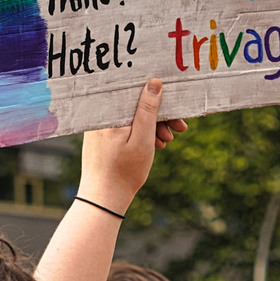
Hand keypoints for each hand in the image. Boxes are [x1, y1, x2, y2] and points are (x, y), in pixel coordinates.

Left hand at [78, 79, 186, 213]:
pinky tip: (153, 145)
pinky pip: (124, 126)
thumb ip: (147, 110)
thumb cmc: (124, 170)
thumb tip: (154, 82)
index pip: (136, 91)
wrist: (102, 198)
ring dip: (152, 125)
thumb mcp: (143, 138)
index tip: (176, 107)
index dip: (158, 97)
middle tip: (179, 128)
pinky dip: (140, 133)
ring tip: (165, 142)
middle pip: (135, 104)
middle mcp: (101, 114)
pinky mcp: (101, 135)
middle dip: (159, 115)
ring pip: (132, 116)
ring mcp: (100, 125)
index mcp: (110, 112)